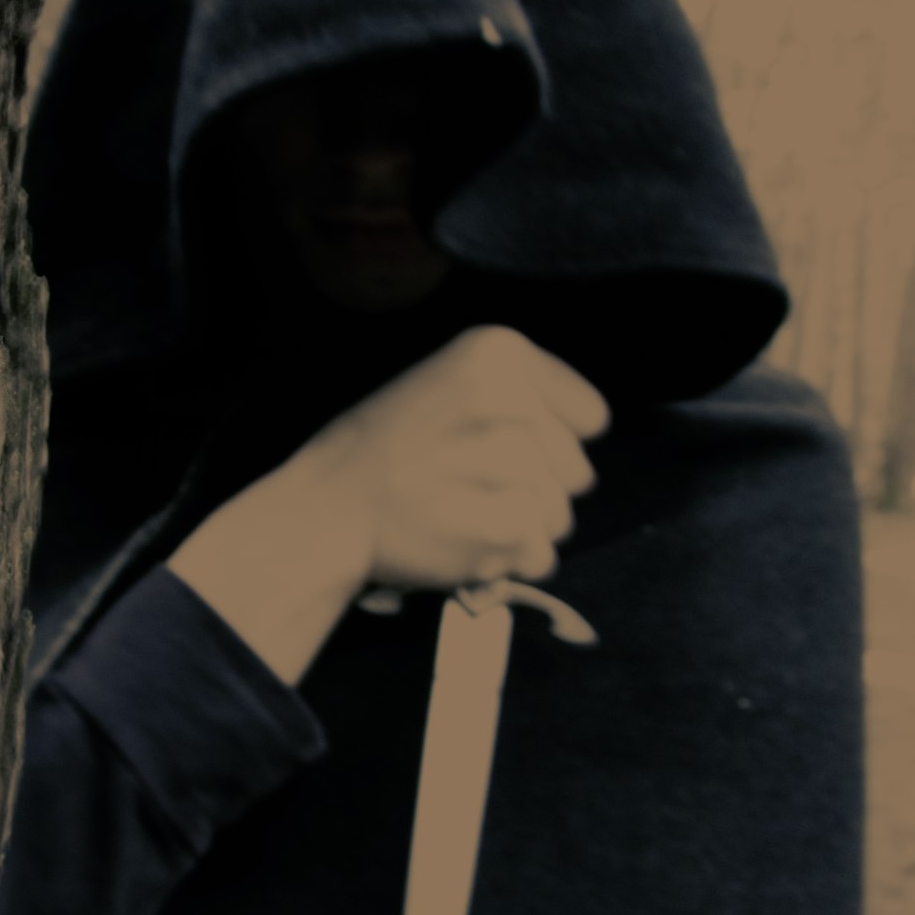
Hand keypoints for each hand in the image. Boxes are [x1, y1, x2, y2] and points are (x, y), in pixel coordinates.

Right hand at [291, 326, 608, 592]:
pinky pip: (540, 556)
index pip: (589, 419)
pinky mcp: (502, 528)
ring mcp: (508, 466)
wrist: (323, 508)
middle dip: (533, 490)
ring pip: (560, 518)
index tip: (487, 445)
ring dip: (516, 528)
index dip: (546, 440)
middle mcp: (510, 399)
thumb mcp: (448, 382)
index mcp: (496, 352)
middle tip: (464, 484)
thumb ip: (524, 395)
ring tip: (457, 510)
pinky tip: (456, 538)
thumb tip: (592, 428)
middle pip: (578, 473)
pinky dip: (503, 562)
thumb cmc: (387, 448)